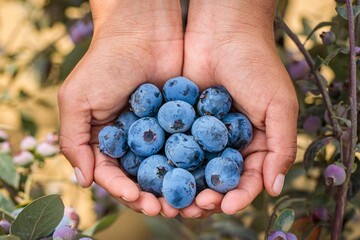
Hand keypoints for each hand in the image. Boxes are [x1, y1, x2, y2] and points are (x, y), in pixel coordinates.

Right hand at [57, 0, 182, 216]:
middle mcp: (131, 139)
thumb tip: (83, 181)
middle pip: (141, 176)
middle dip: (151, 195)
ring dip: (173, 186)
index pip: (112, 173)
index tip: (139, 200)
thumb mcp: (77, 100)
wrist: (143, 30)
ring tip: (186, 200)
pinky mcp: (180, 122)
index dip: (123, 190)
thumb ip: (73, 141)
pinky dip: (191, 164)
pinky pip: (185, 147)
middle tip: (166, 208)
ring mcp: (156, 131)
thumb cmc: (106, 63)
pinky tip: (201, 176)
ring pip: (165, 167)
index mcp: (104, 138)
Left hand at [158, 1, 297, 217]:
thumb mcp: (279, 106)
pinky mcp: (182, 123)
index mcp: (255, 143)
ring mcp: (203, 134)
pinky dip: (168, 163)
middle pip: (217, 180)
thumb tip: (275, 188)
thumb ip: (281, 147)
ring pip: (193, 169)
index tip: (223, 205)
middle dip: (206, 197)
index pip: (247, 179)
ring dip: (185, 187)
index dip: (237, 196)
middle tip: (192, 208)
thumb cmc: (257, 65)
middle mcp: (228, 143)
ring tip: (173, 200)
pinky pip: (175, 147)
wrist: (223, 31)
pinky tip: (158, 174)